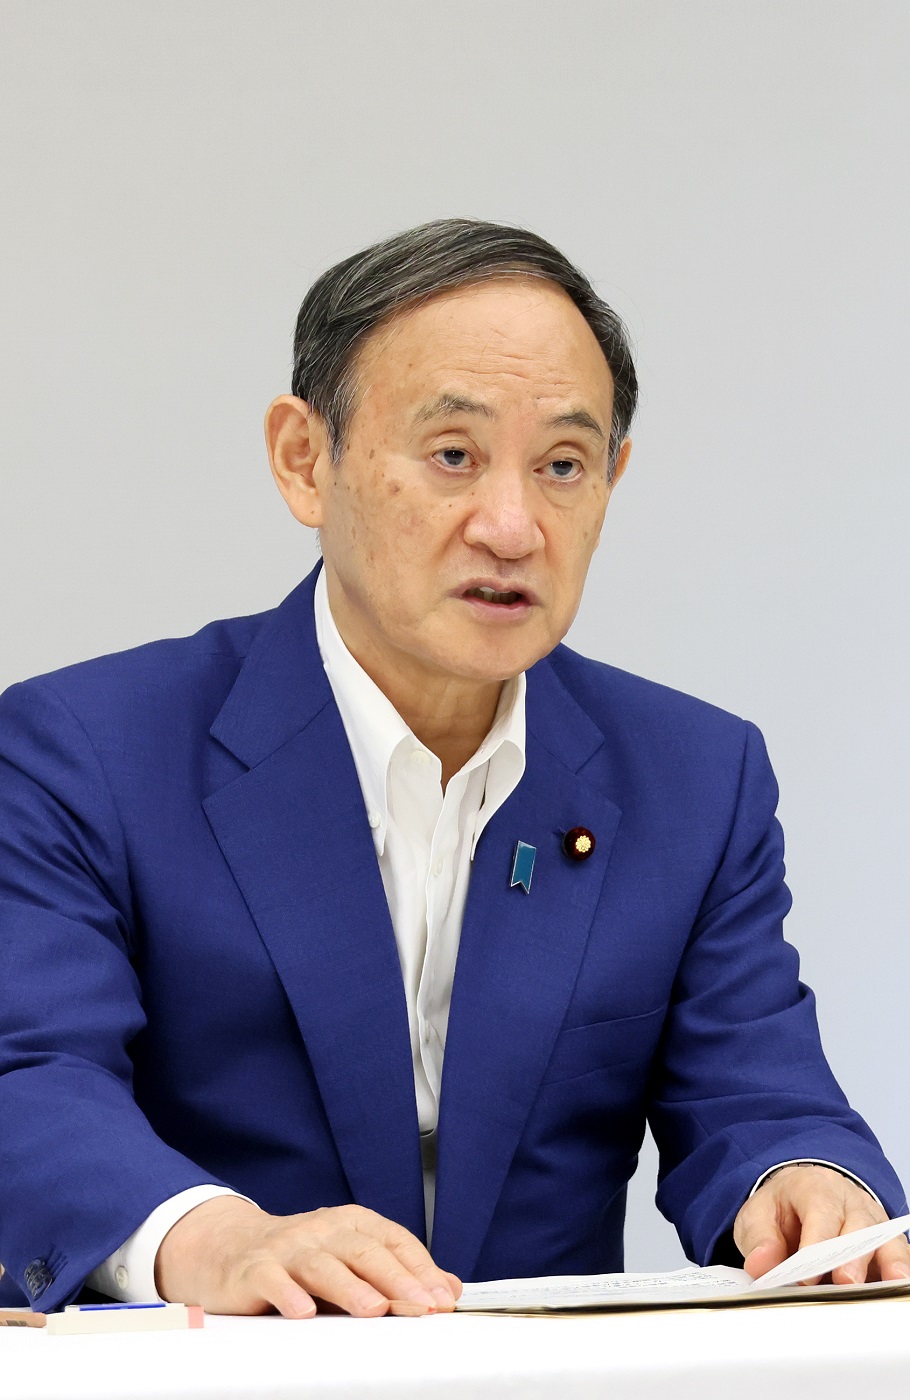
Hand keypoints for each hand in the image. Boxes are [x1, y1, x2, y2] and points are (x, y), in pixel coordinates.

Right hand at [154, 1196, 461, 1316]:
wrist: (229, 1249)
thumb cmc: (298, 1259)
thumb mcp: (350, 1260)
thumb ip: (397, 1274)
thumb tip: (449, 1287)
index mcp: (350, 1223)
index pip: (392, 1240)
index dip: (419, 1268)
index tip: (442, 1297)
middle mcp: (321, 1229)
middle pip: (363, 1250)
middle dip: (396, 1279)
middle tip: (421, 1305)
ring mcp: (287, 1247)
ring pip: (322, 1264)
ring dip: (349, 1287)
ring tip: (374, 1310)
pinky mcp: (255, 1269)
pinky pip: (273, 1280)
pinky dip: (289, 1294)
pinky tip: (304, 1312)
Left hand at [734, 1164, 909, 1284]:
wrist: (800, 1196)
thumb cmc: (783, 1208)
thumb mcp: (758, 1215)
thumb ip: (759, 1239)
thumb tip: (761, 1263)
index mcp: (815, 1187)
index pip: (820, 1212)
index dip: (815, 1243)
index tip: (806, 1275)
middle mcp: (849, 1200)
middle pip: (858, 1226)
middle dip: (852, 1256)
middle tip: (846, 1282)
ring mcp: (871, 1220)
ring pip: (885, 1239)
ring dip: (888, 1262)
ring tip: (892, 1283)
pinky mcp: (885, 1242)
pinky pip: (898, 1253)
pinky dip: (900, 1268)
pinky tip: (899, 1286)